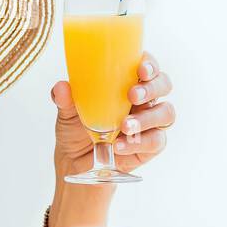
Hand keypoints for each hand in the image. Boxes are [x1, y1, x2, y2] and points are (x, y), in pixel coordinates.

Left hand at [51, 50, 174, 180]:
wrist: (75, 162)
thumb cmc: (76, 129)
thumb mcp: (66, 113)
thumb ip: (65, 99)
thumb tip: (61, 87)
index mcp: (127, 82)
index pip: (147, 65)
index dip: (149, 63)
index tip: (140, 69)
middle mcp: (144, 99)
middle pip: (163, 84)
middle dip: (152, 87)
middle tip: (132, 95)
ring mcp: (150, 122)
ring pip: (166, 112)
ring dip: (147, 118)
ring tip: (124, 126)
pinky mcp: (151, 146)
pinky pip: (156, 141)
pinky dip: (138, 143)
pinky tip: (120, 145)